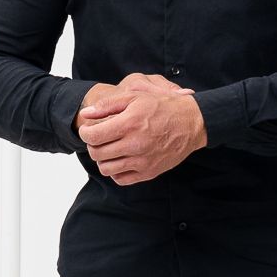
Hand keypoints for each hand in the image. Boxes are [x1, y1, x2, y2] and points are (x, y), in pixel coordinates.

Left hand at [76, 76, 206, 183]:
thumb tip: (86, 114)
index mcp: (129, 124)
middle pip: (97, 153)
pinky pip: (121, 179)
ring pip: (106, 168)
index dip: (85, 133)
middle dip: (92, 145)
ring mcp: (142, 161)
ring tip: (109, 149)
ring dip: (103, 159)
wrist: (191, 123)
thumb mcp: (136, 96)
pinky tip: (120, 159)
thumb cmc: (164, 106)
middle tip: (98, 138)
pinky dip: (116, 171)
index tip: (88, 129)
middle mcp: (135, 144)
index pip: (93, 136)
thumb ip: (108, 105)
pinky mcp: (148, 172)